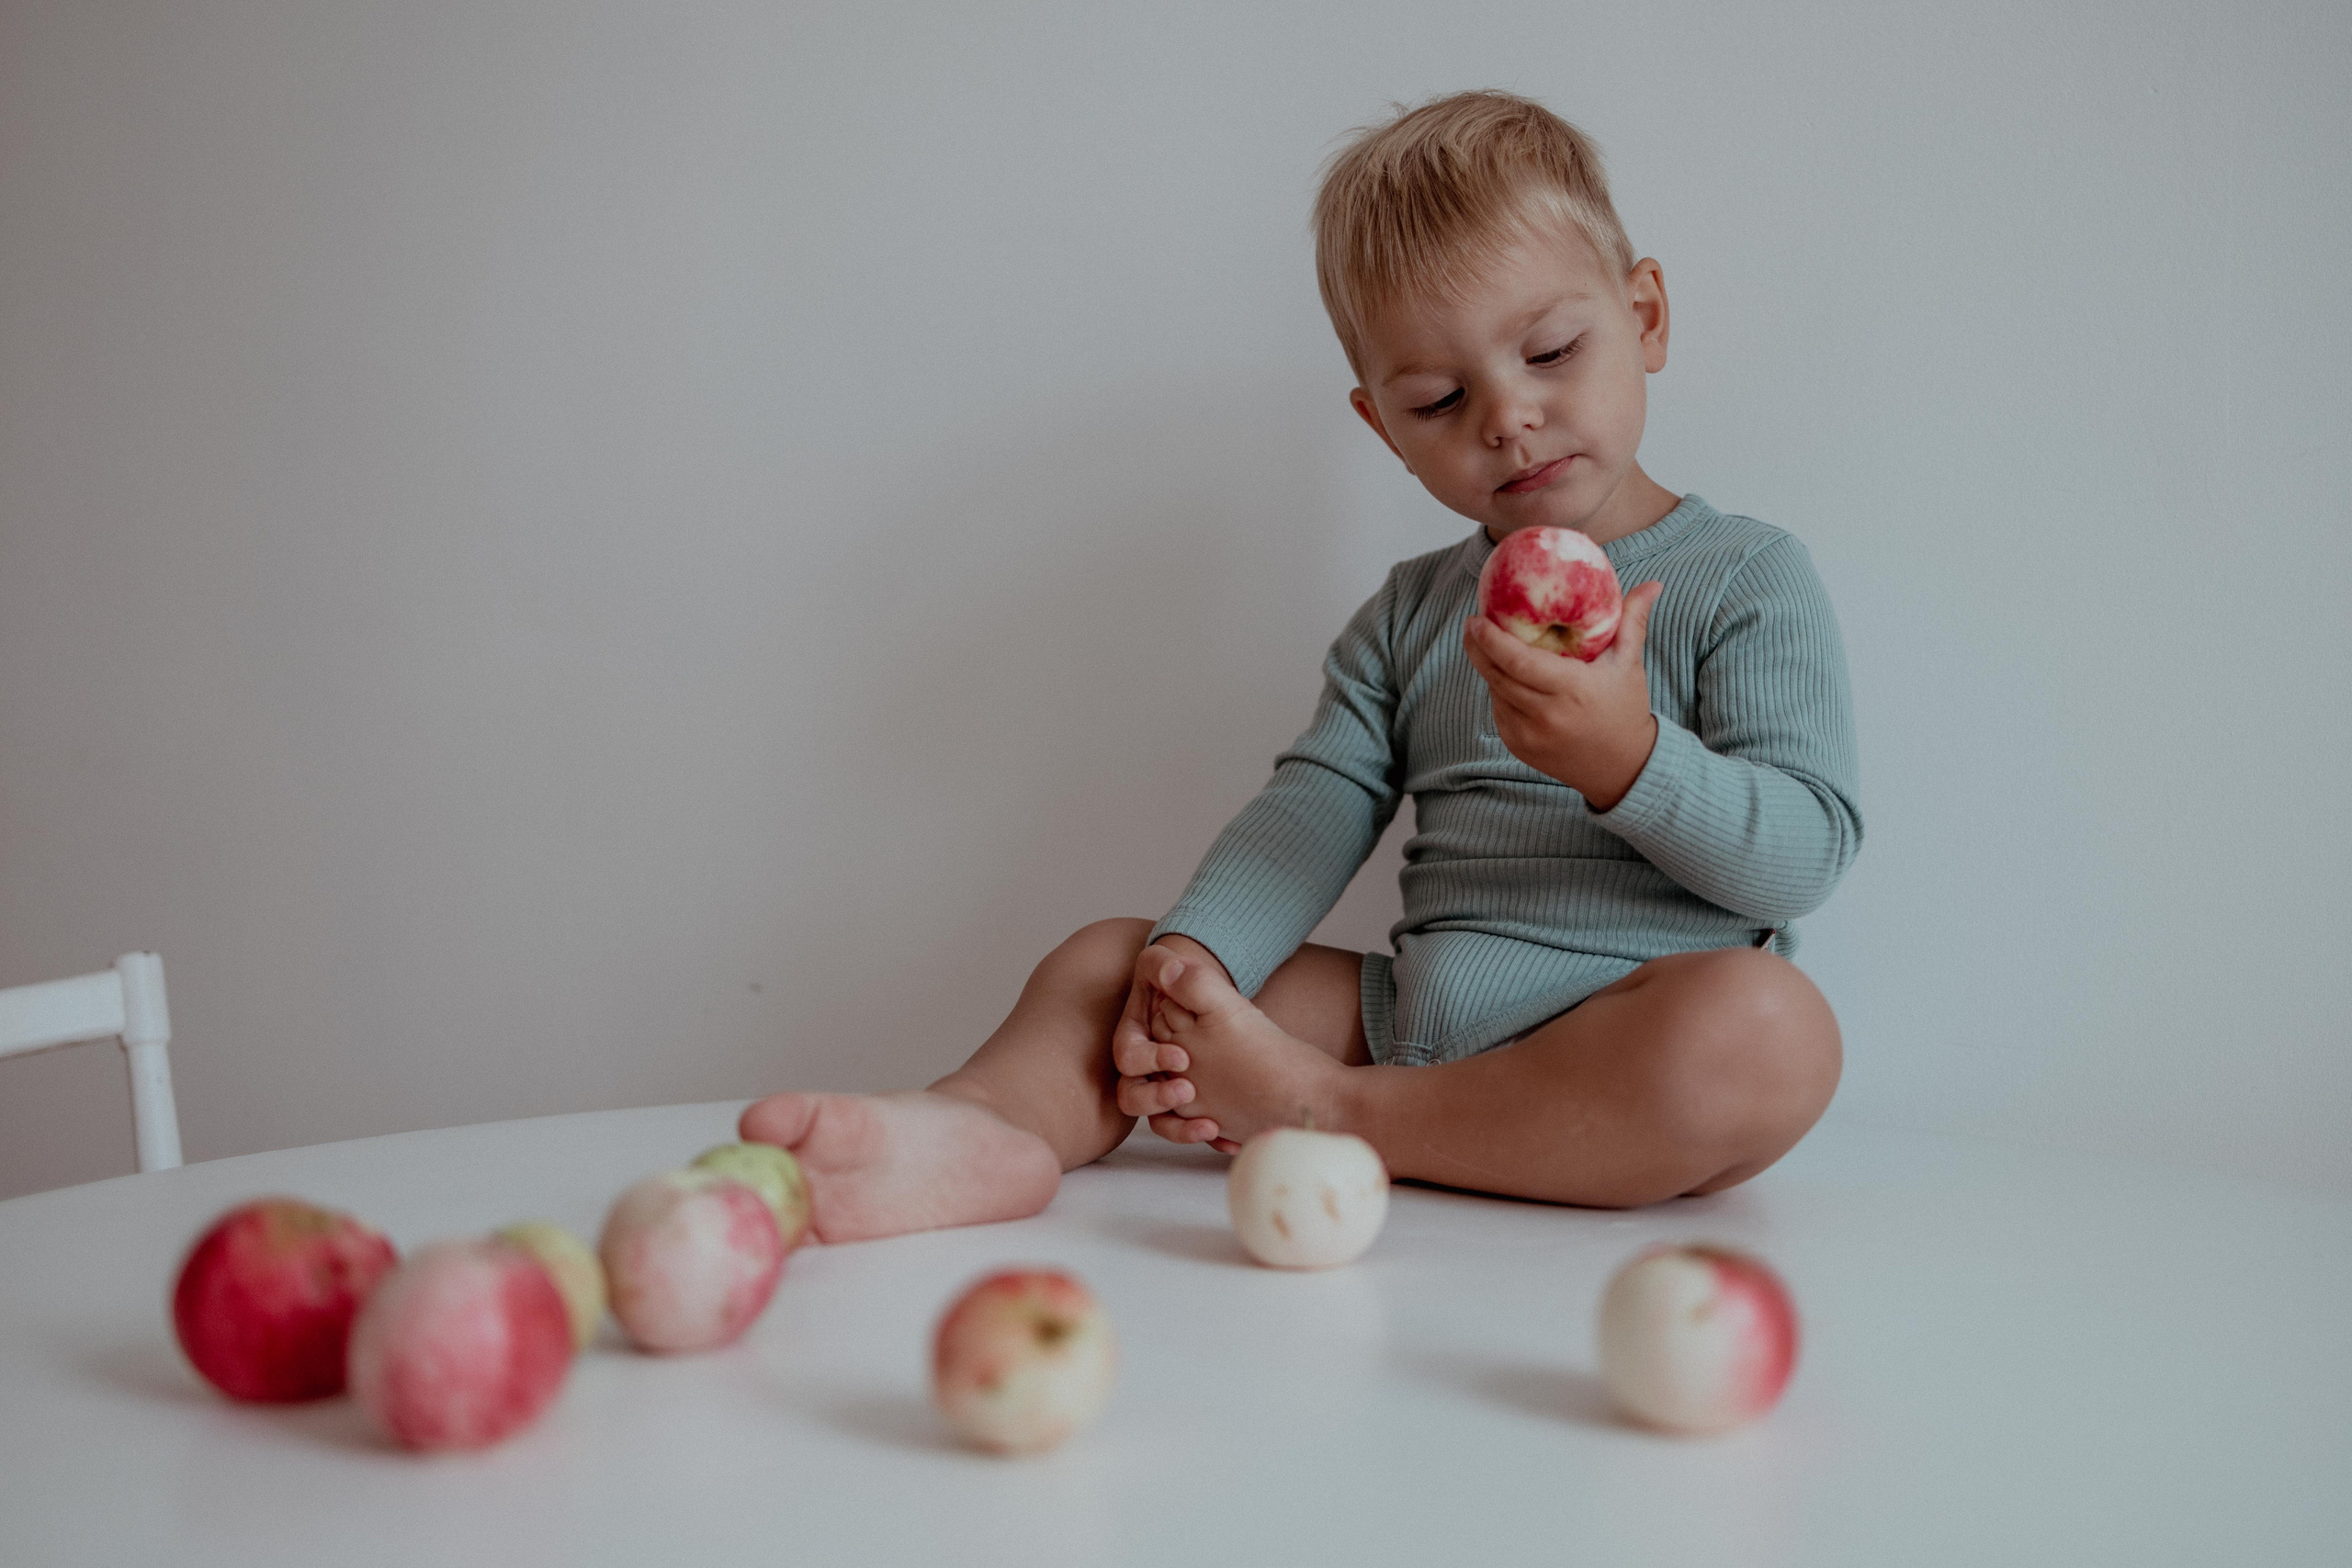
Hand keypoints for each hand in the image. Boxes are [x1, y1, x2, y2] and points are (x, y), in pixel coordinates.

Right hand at [1110, 936, 1234, 1147]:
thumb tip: (1168, 968)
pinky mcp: (1191, 1108)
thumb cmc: (1209, 994)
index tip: (1182, 1057)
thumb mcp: (1200, 980)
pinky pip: (1190, 1131)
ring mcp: (1167, 1088)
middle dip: (1155, 1098)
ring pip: (1159, 1120)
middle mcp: (1147, 1067)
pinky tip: (1231, 1140)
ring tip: (1210, 1127)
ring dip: (1179, 1128)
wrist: (1233, 1016)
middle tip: (1188, 1092)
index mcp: (1139, 1036)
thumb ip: (1179, 971)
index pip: (1127, 1055)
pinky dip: (1210, 1138)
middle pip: (1131, 1095)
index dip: (1148, 1059)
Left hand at [1462, 579, 1663, 810]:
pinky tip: (1503, 674)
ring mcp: (1529, 735)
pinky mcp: (1519, 747)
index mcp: (1572, 691)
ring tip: (1484, 643)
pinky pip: (1499, 710)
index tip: (1477, 619)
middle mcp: (1546, 716)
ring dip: (1488, 668)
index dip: (1492, 640)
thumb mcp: (1630, 664)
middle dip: (1478, 647)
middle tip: (1472, 623)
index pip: (1520, 663)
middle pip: (1498, 676)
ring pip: (1495, 692)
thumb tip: (1653, 583)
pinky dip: (1499, 691)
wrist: (1622, 767)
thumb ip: (1634, 621)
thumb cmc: (1625, 707)